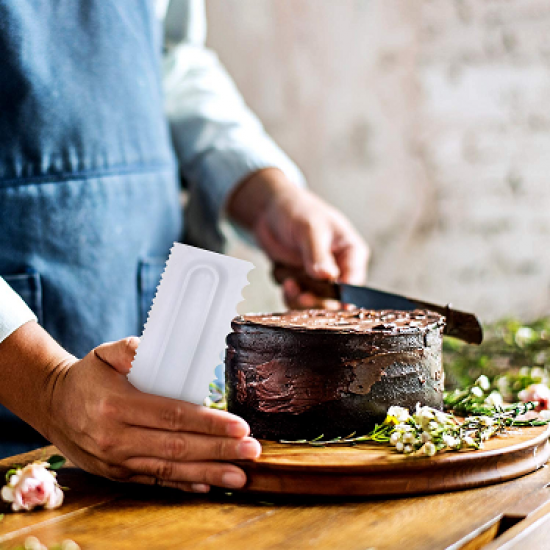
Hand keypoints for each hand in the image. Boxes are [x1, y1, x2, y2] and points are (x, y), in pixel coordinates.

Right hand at [0, 323, 259, 493]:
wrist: (52, 406)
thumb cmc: (87, 377)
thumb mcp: (104, 354)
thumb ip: (131, 349)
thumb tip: (157, 349)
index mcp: (117, 406)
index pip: (172, 416)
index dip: (208, 423)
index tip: (239, 426)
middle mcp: (116, 438)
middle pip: (177, 446)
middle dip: (219, 450)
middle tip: (252, 451)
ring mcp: (116, 461)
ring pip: (170, 469)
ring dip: (209, 472)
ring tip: (240, 475)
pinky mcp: (117, 473)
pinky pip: (155, 480)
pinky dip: (183, 484)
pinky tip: (208, 484)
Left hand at [227, 168, 369, 308]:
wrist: (269, 210)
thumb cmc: (297, 210)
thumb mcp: (310, 228)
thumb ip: (318, 254)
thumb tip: (328, 277)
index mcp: (351, 252)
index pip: (355, 280)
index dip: (346, 296)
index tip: (336, 306)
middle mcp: (339, 268)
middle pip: (335, 299)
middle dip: (319, 300)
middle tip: (303, 297)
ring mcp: (319, 277)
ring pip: (315, 303)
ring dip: (301, 299)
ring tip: (289, 285)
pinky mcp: (301, 282)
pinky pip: (297, 300)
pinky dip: (290, 295)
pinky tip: (285, 282)